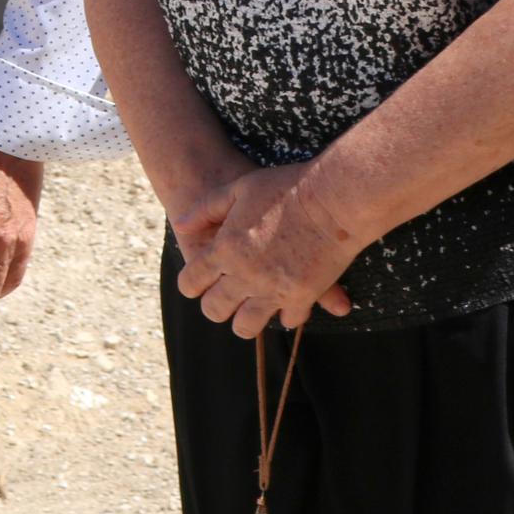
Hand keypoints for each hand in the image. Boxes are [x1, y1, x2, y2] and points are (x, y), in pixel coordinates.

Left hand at [173, 163, 359, 336]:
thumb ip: (205, 209)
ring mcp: (274, 289)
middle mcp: (244, 274)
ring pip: (247, 325)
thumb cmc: (284, 188)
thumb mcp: (237, 188)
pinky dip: (285, 315)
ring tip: (250, 311)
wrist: (333, 198)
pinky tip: (285, 304)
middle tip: (223, 300)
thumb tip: (181, 223)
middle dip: (215, 307)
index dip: (191, 285)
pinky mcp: (303, 297)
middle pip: (215, 309)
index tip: (198, 284)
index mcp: (224, 249)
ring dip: (245, 320)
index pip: (192, 282)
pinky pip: (288, 320)